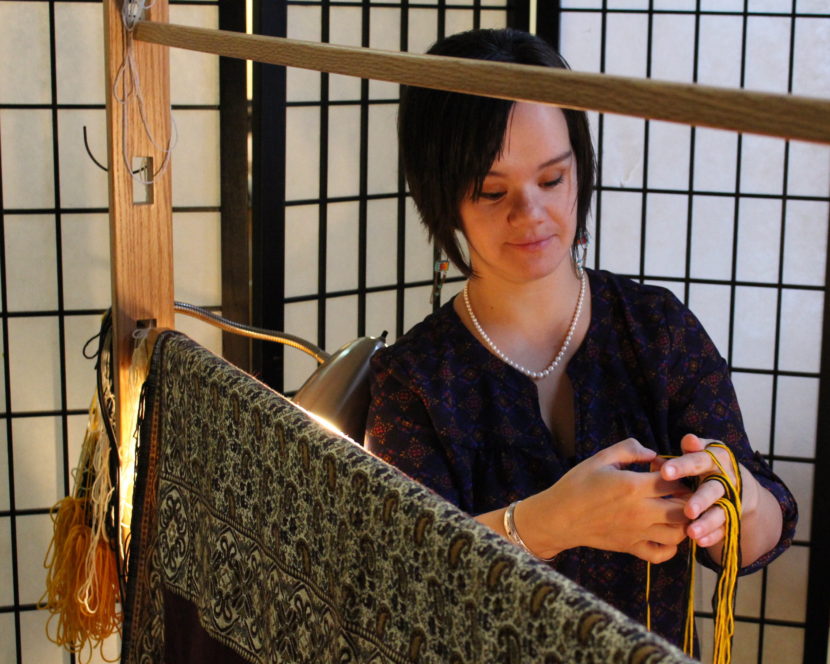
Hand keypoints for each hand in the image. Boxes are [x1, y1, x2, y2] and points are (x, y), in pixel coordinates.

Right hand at [526, 438, 690, 562]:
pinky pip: (662, 554)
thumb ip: (629, 449)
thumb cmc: (577, 484)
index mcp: (633, 486)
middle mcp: (641, 511)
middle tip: (677, 492)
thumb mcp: (600, 458)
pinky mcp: (632, 548)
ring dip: (683, 522)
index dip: (676, 473)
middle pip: (685, 509)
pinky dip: (670, 547)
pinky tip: (664, 533)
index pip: (673, 480)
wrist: (559, 517)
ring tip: (674, 512)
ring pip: (679, 533)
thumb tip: (652, 453)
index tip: (664, 471)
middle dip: (687, 498)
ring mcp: (638, 532)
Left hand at [660, 434, 755, 548]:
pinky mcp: (733, 517)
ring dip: (706, 523)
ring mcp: (731, 500)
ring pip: (720, 512)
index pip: (699, 460)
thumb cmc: (705, 463)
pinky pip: (724, 528)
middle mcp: (727, 479)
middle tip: (687, 510)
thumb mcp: (698, 453)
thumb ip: (685, 452)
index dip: (682, 466)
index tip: (664, 472)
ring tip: (691, 532)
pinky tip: (700, 542)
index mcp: (716, 458)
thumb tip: (663, 454)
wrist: (738, 482)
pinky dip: (712, 536)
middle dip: (700, 500)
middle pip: (713, 490)